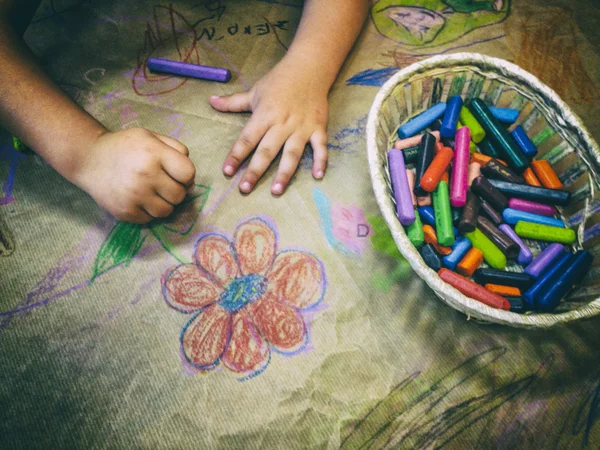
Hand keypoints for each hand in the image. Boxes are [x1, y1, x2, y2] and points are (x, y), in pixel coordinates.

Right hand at [73, 128, 195, 222]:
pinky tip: (138, 199)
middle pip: (179, 195)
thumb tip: (191, 180)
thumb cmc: (125, 147)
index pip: (188, 173)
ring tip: (151, 192)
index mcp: (154, 153)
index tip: (177, 174)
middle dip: (175, 190)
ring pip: (167, 211)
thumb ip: (177, 150)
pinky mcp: (125, 211)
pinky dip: (148, 211)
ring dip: (164, 203)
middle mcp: (145, 175)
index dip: (186, 175)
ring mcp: (134, 195)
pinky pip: (150, 219)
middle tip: (162, 183)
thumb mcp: (151, 137)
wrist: (89, 159)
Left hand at [210, 59, 328, 195]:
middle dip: (255, 171)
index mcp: (264, 115)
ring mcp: (301, 127)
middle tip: (245, 189)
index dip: (236, 155)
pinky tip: (317, 176)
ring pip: (292, 154)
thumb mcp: (254, 91)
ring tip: (276, 191)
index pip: (247, 138)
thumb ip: (233, 102)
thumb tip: (211, 101)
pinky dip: (321, 161)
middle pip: (266, 151)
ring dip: (284, 173)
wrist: (309, 68)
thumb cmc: (279, 81)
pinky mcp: (318, 128)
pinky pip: (320, 147)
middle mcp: (282, 124)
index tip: (227, 171)